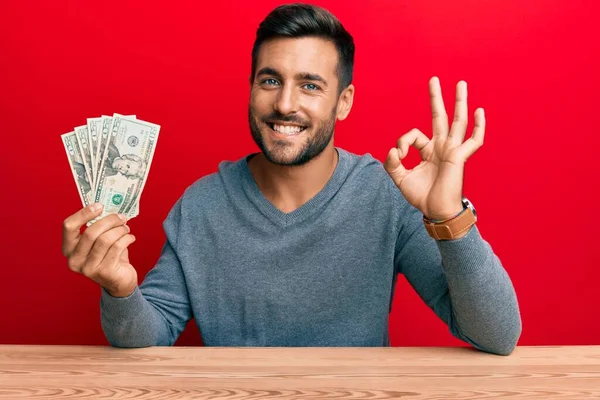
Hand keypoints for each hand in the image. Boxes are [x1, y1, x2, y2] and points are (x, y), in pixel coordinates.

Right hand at [62, 204, 137, 296]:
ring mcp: (88, 268)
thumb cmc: (108, 257)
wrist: (120, 282)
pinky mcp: (104, 272)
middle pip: (90, 232)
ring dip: (120, 230)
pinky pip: (117, 247)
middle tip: (121, 217)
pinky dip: (127, 239)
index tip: (100, 206)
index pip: (68, 226)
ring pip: (105, 239)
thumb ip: (99, 227)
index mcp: (68, 249)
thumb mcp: (99, 242)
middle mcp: (74, 260)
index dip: (84, 213)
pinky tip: (131, 238)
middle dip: (109, 220)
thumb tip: (110, 207)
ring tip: (126, 228)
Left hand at [384, 77, 484, 220]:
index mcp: (428, 151)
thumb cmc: (421, 196)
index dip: (403, 142)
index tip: (398, 156)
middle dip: (436, 98)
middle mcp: (441, 147)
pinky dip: (478, 127)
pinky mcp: (460, 158)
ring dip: (459, 102)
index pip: (414, 135)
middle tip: (434, 79)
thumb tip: (393, 150)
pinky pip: (473, 141)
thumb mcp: (400, 178)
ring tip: (461, 83)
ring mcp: (452, 151)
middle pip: (440, 117)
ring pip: (458, 122)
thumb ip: (392, 163)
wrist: (436, 211)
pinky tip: (479, 111)